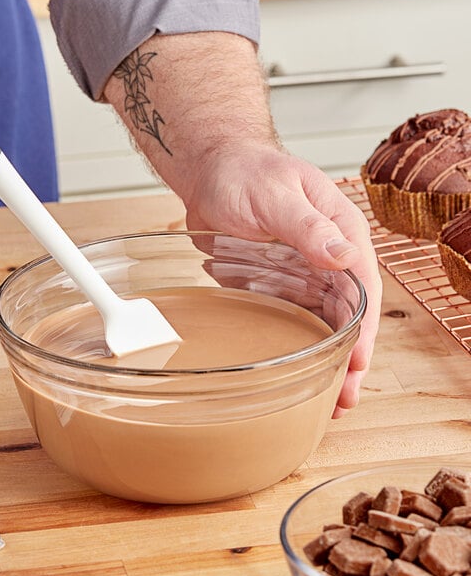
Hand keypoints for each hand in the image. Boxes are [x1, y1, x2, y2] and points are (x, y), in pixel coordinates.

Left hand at [185, 143, 381, 417]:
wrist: (212, 174)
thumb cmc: (246, 174)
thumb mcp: (277, 195)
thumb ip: (309, 227)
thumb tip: (345, 257)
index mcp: (340, 232)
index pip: (363, 288)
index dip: (363, 329)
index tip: (357, 363)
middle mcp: (328, 257)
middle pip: (348, 315)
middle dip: (350, 358)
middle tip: (343, 400)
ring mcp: (302, 274)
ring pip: (323, 324)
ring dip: (327, 360)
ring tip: (326, 401)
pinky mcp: (277, 284)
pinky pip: (293, 319)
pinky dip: (299, 347)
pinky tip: (298, 372)